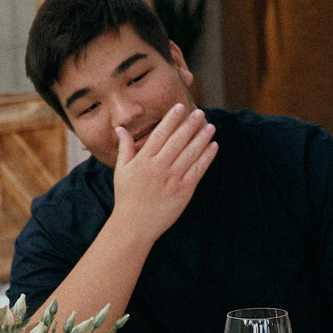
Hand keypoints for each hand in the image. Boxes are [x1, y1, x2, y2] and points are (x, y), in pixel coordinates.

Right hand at [107, 104, 216, 242]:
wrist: (134, 225)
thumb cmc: (126, 197)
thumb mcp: (121, 171)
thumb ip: (125, 148)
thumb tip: (120, 128)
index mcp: (143, 160)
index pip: (160, 134)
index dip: (171, 119)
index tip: (180, 107)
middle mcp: (159, 167)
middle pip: (178, 141)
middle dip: (190, 125)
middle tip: (200, 113)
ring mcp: (172, 180)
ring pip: (190, 154)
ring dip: (202, 138)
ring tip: (210, 126)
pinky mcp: (183, 192)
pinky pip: (198, 171)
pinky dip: (207, 158)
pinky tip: (213, 147)